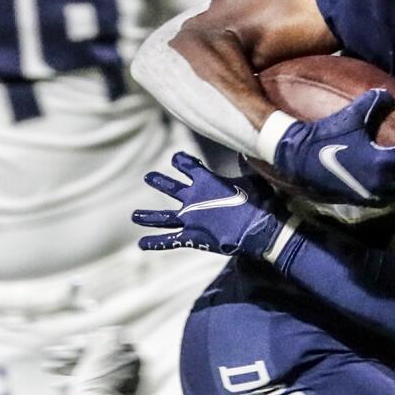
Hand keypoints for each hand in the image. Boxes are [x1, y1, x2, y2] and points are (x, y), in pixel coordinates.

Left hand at [133, 152, 287, 258]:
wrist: (260, 228)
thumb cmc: (260, 202)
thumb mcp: (253, 179)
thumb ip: (244, 166)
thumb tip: (245, 150)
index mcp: (206, 180)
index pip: (189, 165)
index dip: (182, 161)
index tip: (177, 158)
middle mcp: (193, 198)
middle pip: (171, 187)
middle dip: (160, 181)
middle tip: (149, 177)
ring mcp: (190, 219)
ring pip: (163, 217)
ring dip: (148, 216)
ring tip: (134, 216)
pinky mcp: (192, 237)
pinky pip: (170, 240)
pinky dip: (156, 243)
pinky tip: (141, 244)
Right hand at [267, 89, 394, 206]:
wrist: (298, 159)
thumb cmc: (327, 136)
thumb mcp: (353, 115)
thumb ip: (375, 103)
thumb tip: (389, 95)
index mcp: (383, 163)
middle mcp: (381, 184)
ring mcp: (370, 195)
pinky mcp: (359, 200)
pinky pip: (385, 197)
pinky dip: (393, 189)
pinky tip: (389, 178)